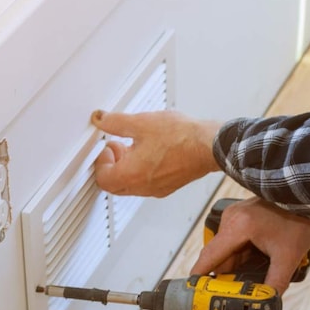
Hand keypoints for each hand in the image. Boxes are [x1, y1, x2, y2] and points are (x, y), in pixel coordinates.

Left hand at [91, 110, 222, 196]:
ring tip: (135, 146)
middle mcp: (143, 187)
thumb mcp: (141, 123)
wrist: (209, 146)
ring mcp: (157, 189)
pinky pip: (147, 184)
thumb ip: (116, 122)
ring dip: (127, 168)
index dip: (100, 162)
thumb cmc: (181, 138)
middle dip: (112, 166)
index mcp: (131, 175)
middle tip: (117, 148)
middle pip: (115, 185)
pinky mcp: (170, 186)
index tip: (107, 147)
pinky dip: (142, 171)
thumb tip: (102, 120)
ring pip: (132, 185)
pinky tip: (152, 152)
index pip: (103, 178)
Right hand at [191, 197, 309, 294]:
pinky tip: (255, 262)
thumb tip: (267, 304)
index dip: (199, 276)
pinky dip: (240, 254)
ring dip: (235, 265)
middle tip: (232, 295)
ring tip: (250, 279)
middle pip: (218, 256)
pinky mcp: (240, 215)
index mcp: (238, 228)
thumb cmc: (298, 221)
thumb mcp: (288, 257)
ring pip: (227, 249)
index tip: (192, 292)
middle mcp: (230, 219)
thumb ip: (275, 283)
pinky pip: (234, 240)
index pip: (210, 256)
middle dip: (225, 276)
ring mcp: (234, 215)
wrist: (304, 196)